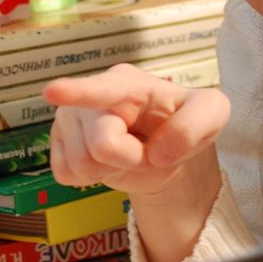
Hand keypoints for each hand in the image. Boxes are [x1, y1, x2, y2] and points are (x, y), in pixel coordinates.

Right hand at [42, 63, 230, 195]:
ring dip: (110, 169)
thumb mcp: (210, 115)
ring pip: (81, 164)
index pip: (101, 90)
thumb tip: (158, 151)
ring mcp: (69, 118)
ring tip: (125, 152)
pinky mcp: (58, 142)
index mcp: (127, 83)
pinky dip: (90, 178)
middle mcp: (91, 97)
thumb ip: (195, 126)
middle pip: (101, 144)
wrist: (161, 148)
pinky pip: (64, 174)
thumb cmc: (181, 122)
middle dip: (130, 158)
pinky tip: (104, 161)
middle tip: (146, 150)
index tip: (52, 92)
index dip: (76, 92)